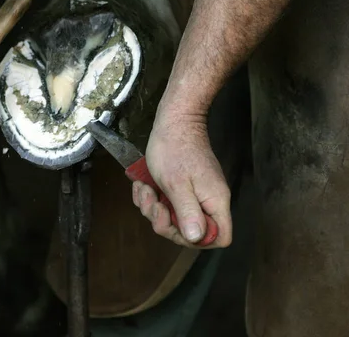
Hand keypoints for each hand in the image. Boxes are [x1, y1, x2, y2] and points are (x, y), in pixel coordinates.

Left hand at [132, 112, 231, 247]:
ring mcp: (194, 194)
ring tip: (144, 189)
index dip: (197, 240)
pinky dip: (150, 198)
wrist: (173, 121)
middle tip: (152, 203)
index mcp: (214, 202)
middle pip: (190, 231)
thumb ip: (187, 212)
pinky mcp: (180, 188)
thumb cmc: (175, 148)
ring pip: (173, 218)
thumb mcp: (177, 184)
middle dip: (164, 221)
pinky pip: (165, 204)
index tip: (176, 225)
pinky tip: (142, 185)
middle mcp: (207, 201)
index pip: (219, 237)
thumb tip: (196, 238)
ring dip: (152, 208)